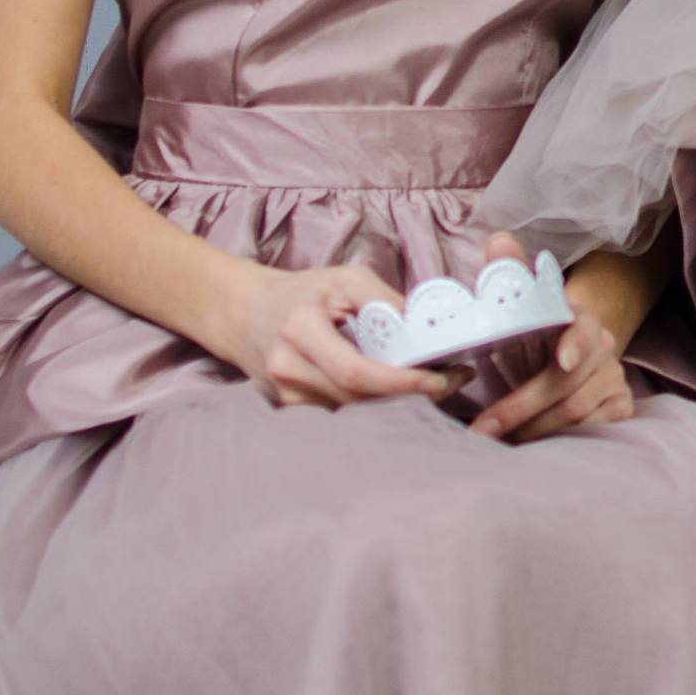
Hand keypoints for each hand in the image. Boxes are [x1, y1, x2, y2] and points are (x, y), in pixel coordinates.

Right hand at [218, 260, 455, 409]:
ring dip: (397, 404)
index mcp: (301, 331)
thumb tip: (422, 328)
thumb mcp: (342, 279)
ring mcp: (287, 397)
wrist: (244, 313)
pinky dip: (374, 407)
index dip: (400, 382)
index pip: (355, 372)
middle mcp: (289, 371)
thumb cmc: (298, 293)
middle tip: (452, 381)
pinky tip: (397, 393)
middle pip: (359, 400)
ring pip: (354, 414)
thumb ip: (383, 299)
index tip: (439, 379)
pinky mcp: (291, 411)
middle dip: (411, 394)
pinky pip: (342, 415)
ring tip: (431, 384)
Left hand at [469, 232, 637, 443]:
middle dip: (522, 409)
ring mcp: (615, 379)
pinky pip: (595, 432)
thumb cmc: (535, 331)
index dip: (574, 343)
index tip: (561, 361)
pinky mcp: (620, 407)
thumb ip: (508, 273)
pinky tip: (534, 450)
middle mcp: (604, 347)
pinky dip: (562, 444)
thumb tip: (498, 240)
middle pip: (569, 385)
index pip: (582, 328)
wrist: (566, 354)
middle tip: (484, 429)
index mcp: (579, 318)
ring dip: (535, 432)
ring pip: (578, 415)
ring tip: (499, 443)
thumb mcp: (520, 305)